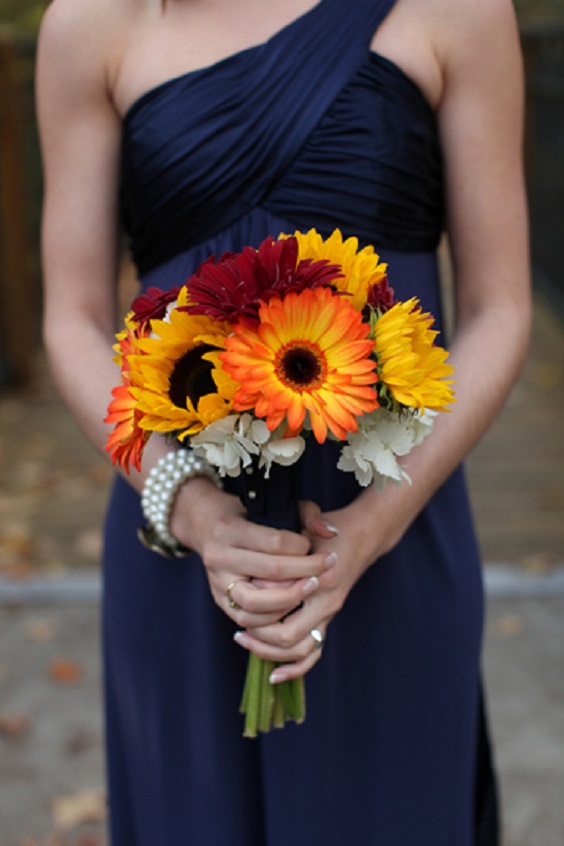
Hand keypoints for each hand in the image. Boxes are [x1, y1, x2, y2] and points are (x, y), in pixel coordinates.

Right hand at [170, 480, 336, 627]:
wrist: (207, 526)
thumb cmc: (247, 514)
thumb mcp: (273, 504)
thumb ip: (307, 514)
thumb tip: (331, 533)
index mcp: (230, 528)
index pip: (274, 542)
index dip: (301, 546)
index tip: (314, 546)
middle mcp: (219, 556)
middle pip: (270, 571)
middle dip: (305, 571)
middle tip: (326, 567)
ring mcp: (217, 581)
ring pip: (256, 602)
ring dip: (290, 599)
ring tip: (311, 587)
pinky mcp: (219, 600)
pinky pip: (247, 618)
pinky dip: (273, 616)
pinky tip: (293, 604)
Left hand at [233, 501, 373, 680]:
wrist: (363, 534)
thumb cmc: (329, 528)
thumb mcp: (308, 521)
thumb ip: (286, 536)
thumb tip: (260, 564)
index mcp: (321, 579)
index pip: (285, 605)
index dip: (260, 608)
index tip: (240, 603)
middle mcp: (327, 601)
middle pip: (289, 636)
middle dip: (260, 638)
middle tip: (238, 632)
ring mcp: (329, 613)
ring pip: (301, 651)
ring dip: (271, 652)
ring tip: (246, 642)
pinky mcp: (327, 619)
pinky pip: (313, 653)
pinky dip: (295, 668)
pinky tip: (274, 675)